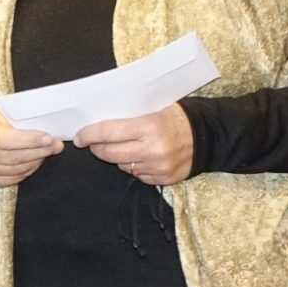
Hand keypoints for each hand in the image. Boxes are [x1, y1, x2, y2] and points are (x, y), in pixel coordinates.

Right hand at [0, 108, 62, 187]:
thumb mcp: (1, 115)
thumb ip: (22, 121)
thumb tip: (48, 131)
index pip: (6, 139)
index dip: (29, 140)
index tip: (48, 138)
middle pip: (15, 156)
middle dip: (40, 151)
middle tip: (55, 146)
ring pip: (18, 169)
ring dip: (37, 161)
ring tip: (46, 152)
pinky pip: (15, 178)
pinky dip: (28, 171)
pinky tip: (34, 162)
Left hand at [76, 103, 193, 186]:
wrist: (209, 136)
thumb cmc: (177, 117)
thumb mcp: (155, 106)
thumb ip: (130, 114)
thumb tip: (98, 118)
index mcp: (149, 127)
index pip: (108, 132)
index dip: (89, 135)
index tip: (79, 136)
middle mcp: (153, 150)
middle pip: (110, 153)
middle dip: (97, 148)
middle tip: (92, 142)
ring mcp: (159, 167)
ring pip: (122, 166)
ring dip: (116, 158)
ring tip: (121, 147)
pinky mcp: (164, 179)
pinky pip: (138, 175)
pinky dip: (134, 167)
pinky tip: (139, 156)